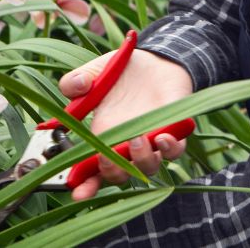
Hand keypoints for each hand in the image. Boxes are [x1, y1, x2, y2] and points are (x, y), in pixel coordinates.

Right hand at [59, 48, 193, 198]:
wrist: (156, 59)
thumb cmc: (122, 71)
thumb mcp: (95, 72)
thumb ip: (76, 81)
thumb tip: (74, 88)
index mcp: (103, 136)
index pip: (92, 170)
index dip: (85, 185)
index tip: (77, 191)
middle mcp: (127, 144)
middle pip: (120, 176)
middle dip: (113, 172)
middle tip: (108, 157)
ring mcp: (151, 140)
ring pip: (148, 167)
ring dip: (141, 160)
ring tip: (137, 139)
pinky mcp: (174, 131)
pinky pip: (175, 151)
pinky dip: (170, 149)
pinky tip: (163, 137)